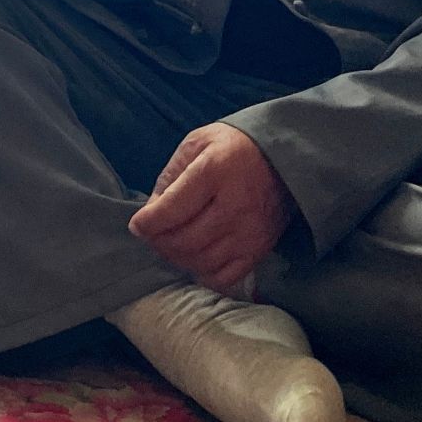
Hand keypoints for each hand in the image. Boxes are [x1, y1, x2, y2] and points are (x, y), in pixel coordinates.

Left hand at [129, 122, 292, 294]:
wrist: (284, 156)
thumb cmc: (232, 146)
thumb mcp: (196, 143)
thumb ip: (170, 176)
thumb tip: (150, 213)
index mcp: (214, 171)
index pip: (171, 209)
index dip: (147, 222)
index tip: (137, 224)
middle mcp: (234, 205)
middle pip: (184, 240)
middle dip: (159, 242)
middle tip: (153, 235)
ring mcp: (250, 232)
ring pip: (202, 262)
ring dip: (178, 258)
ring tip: (172, 244)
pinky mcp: (260, 249)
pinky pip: (225, 277)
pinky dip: (204, 274)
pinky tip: (196, 258)